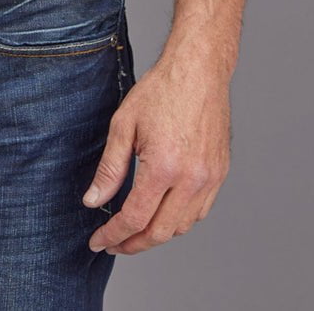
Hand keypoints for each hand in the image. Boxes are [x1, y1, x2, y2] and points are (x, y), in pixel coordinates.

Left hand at [82, 40, 231, 254]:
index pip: (135, 218)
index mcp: (164, 167)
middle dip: (132, 244)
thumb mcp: (123, 124)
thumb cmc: (161, 90)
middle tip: (113, 243)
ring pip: (182, 226)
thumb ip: (109, 168)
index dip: (113, 234)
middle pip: (160, 232)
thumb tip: (93, 201)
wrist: (199, 69)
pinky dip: (178, 220)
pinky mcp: (220, 173)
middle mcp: (192, 178)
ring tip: (134, 229)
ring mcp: (210, 178)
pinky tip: (162, 212)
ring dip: (156, 234)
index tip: (98, 241)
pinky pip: (199, 212)